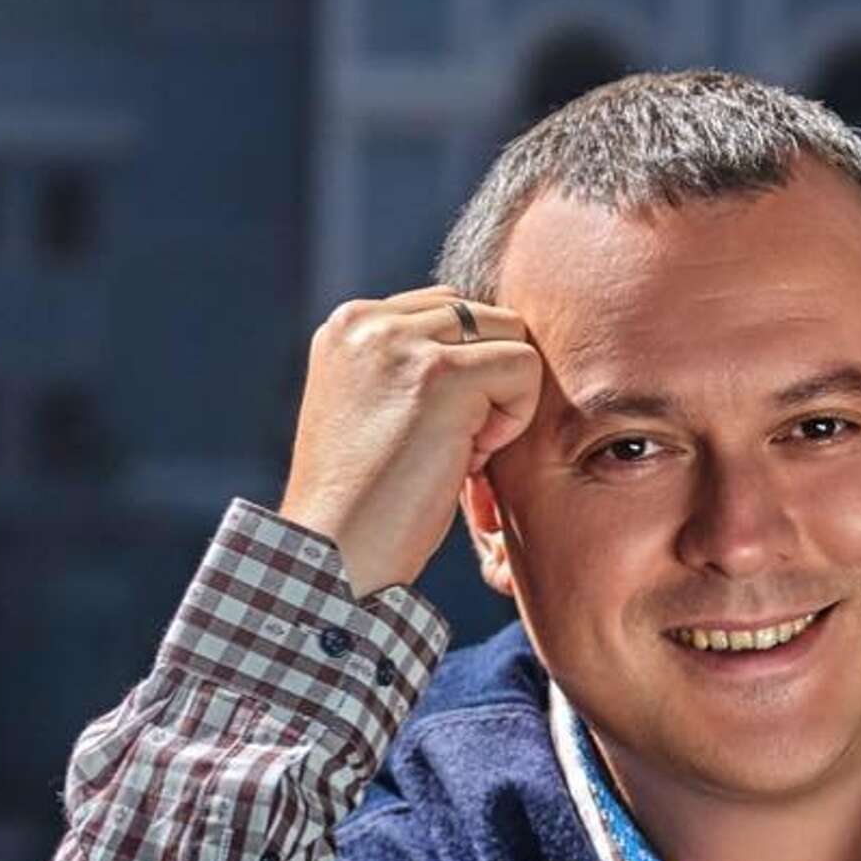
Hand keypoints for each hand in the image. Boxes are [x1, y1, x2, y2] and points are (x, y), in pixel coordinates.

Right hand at [277, 285, 542, 597]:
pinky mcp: (442, 375)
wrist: (335, 550)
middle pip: (484, 316)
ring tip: (463, 455)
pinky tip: (472, 461)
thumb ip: (410, 374)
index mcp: (350, 326)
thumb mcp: (373, 414)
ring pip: (511, 335)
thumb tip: (482, 364)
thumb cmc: (361, 506)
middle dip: (490, 382)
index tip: (438, 434)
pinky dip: (516, 419)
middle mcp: (370, 321)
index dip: (467, 373)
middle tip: (459, 450)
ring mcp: (404, 343)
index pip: (446, 310)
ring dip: (505, 399)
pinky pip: (525, 368)